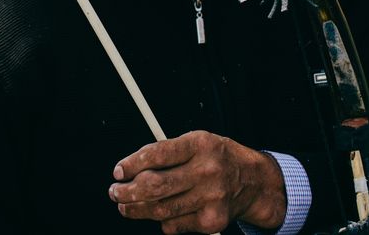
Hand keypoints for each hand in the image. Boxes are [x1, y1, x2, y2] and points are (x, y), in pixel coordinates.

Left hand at [108, 130, 285, 233]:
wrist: (254, 181)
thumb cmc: (217, 158)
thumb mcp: (195, 142)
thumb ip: (165, 152)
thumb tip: (129, 169)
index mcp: (198, 145)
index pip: (156, 154)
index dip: (131, 164)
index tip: (118, 171)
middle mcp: (206, 171)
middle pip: (155, 186)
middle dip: (126, 191)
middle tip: (114, 192)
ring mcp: (210, 198)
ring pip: (160, 209)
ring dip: (135, 209)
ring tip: (125, 205)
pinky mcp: (212, 221)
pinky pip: (174, 225)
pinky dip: (161, 220)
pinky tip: (159, 212)